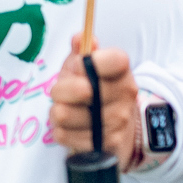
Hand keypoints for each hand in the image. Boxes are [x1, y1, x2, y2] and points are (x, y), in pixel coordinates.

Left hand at [49, 35, 141, 170]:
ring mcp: (116, 123)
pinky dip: (60, 130)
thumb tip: (79, 37)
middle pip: (81, 89)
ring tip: (66, 109)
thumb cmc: (97, 92)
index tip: (77, 65)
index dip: (89, 61)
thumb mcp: (89, 67)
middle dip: (61, 89)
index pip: (115, 60)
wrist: (120, 130)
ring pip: (65, 114)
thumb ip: (83, 50)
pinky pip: (63, 135)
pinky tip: (70, 127)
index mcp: (123, 73)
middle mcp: (124, 97)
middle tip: (63, 91)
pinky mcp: (104, 145)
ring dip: (58, 111)